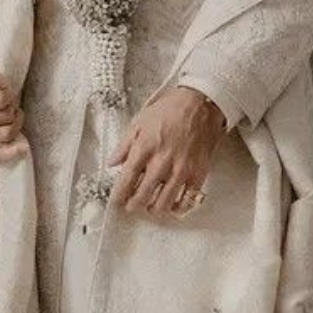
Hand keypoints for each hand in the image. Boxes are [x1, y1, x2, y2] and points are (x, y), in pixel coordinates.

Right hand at [0, 69, 29, 162]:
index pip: (1, 99)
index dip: (9, 95)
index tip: (4, 94)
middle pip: (7, 116)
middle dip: (11, 109)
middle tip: (5, 107)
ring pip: (8, 133)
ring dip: (15, 123)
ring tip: (7, 118)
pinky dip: (12, 153)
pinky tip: (23, 148)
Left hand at [106, 85, 224, 216]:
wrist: (199, 103)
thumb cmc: (170, 110)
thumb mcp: (139, 122)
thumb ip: (124, 145)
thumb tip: (112, 162)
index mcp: (145, 147)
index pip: (127, 179)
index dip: (119, 194)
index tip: (115, 201)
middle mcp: (162, 161)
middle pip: (143, 195)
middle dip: (134, 205)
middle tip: (131, 206)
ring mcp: (181, 168)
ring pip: (164, 202)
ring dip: (154, 209)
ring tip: (150, 207)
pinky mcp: (198, 172)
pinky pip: (188, 199)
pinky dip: (179, 207)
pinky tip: (174, 206)